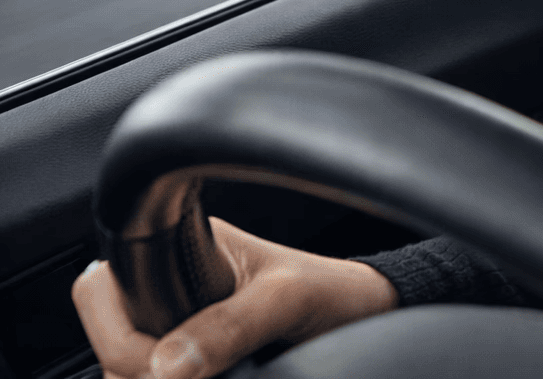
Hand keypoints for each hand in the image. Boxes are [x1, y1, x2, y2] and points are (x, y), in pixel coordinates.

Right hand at [71, 216, 399, 378]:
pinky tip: (207, 378)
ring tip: (218, 374)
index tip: (161, 359)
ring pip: (122, 369)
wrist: (366, 315)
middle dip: (136, 365)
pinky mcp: (189, 359)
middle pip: (108, 339)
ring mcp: (177, 327)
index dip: (121, 331)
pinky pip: (152, 376)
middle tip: (192, 374)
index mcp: (185, 248)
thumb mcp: (290, 300)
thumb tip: (168, 366)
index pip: (104, 286)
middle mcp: (171, 287)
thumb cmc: (334, 291)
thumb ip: (234, 324)